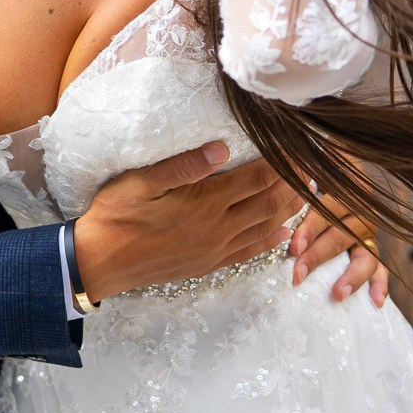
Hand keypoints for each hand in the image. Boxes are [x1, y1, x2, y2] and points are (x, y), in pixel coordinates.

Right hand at [72, 143, 302, 301]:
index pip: (257, 179)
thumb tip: (222, 148)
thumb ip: (184, 166)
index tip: (300, 149)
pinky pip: (248, 253)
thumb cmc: (116, 216)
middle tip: (313, 168)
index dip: (283, 164)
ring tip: (307, 194)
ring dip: (289, 210)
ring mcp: (213, 249)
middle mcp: (216, 228)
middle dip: (294, 185)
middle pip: (269, 203)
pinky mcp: (207, 264)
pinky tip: (282, 234)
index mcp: (204, 203)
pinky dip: (269, 241)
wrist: (99, 263)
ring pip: (264, 228)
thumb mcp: (141, 182)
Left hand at [290, 193, 388, 307]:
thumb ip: (299, 189)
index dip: (311, 228)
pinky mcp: (373, 252)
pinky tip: (376, 302)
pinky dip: (380, 285)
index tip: (295, 248)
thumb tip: (279, 209)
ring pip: (366, 256)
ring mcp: (369, 234)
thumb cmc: (313, 188)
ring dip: (352, 276)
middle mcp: (361, 213)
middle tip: (299, 274)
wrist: (341, 186)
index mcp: (346, 192)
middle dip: (319, 256)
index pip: (328, 209)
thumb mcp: (309, 183)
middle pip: (342, 236)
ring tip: (338, 294)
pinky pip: (380, 269)